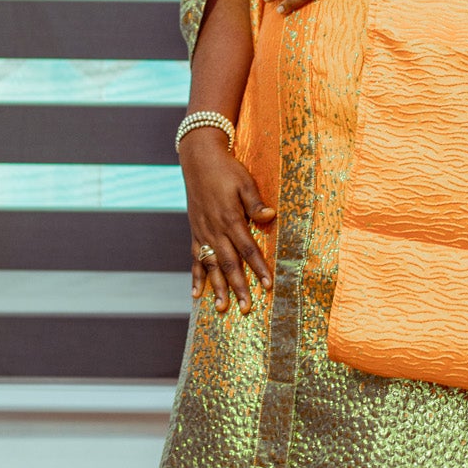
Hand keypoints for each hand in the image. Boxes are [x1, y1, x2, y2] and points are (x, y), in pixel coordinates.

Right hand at [180, 129, 274, 313]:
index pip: (248, 249)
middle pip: (229, 264)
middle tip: (246, 308)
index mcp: (230, 218)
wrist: (198, 159)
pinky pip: (195, 258)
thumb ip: (256, 203)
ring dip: (217, 288)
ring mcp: (203, 232)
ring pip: (211, 266)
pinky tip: (196, 294)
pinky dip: (196, 277)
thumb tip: (272, 216)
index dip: (259, 268)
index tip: (268, 286)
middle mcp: (215, 229)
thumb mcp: (245, 181)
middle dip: (239, 287)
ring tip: (223, 308)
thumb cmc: (226, 169)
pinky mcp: (195, 231)